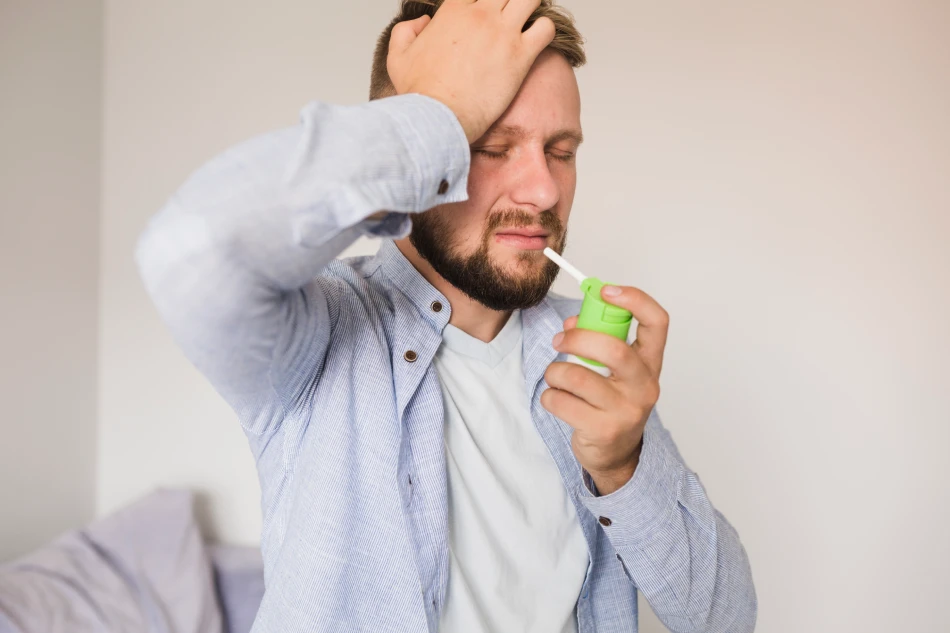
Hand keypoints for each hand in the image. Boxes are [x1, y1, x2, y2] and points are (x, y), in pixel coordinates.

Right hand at [386, 0, 555, 142]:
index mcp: (453, 10)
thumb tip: (423, 21)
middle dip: (508, 0)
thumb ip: (407, 30)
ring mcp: (503, 32)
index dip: (482, 0)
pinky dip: (545, 30)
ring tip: (527, 19)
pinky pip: (546, 28)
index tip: (485, 9)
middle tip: (509, 12)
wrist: (438, 118)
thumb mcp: (398, 56)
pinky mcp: (520, 55)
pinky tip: (536, 42)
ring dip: (531, 6)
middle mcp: (481, 15)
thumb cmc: (420, 93)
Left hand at [541, 286, 669, 494]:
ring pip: (578, 377)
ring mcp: (626, 410)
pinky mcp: (603, 430)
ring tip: (555, 377)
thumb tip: (570, 323)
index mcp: (650, 363)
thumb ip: (597, 341)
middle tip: (559, 340)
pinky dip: (550, 396)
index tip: (606, 291)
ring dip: (555, 372)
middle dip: (577, 338)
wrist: (617, 454)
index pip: (657, 322)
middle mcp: (644, 386)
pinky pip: (562, 402)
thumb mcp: (615, 371)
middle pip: (612, 349)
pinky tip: (556, 399)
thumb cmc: (613, 403)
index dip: (634, 300)